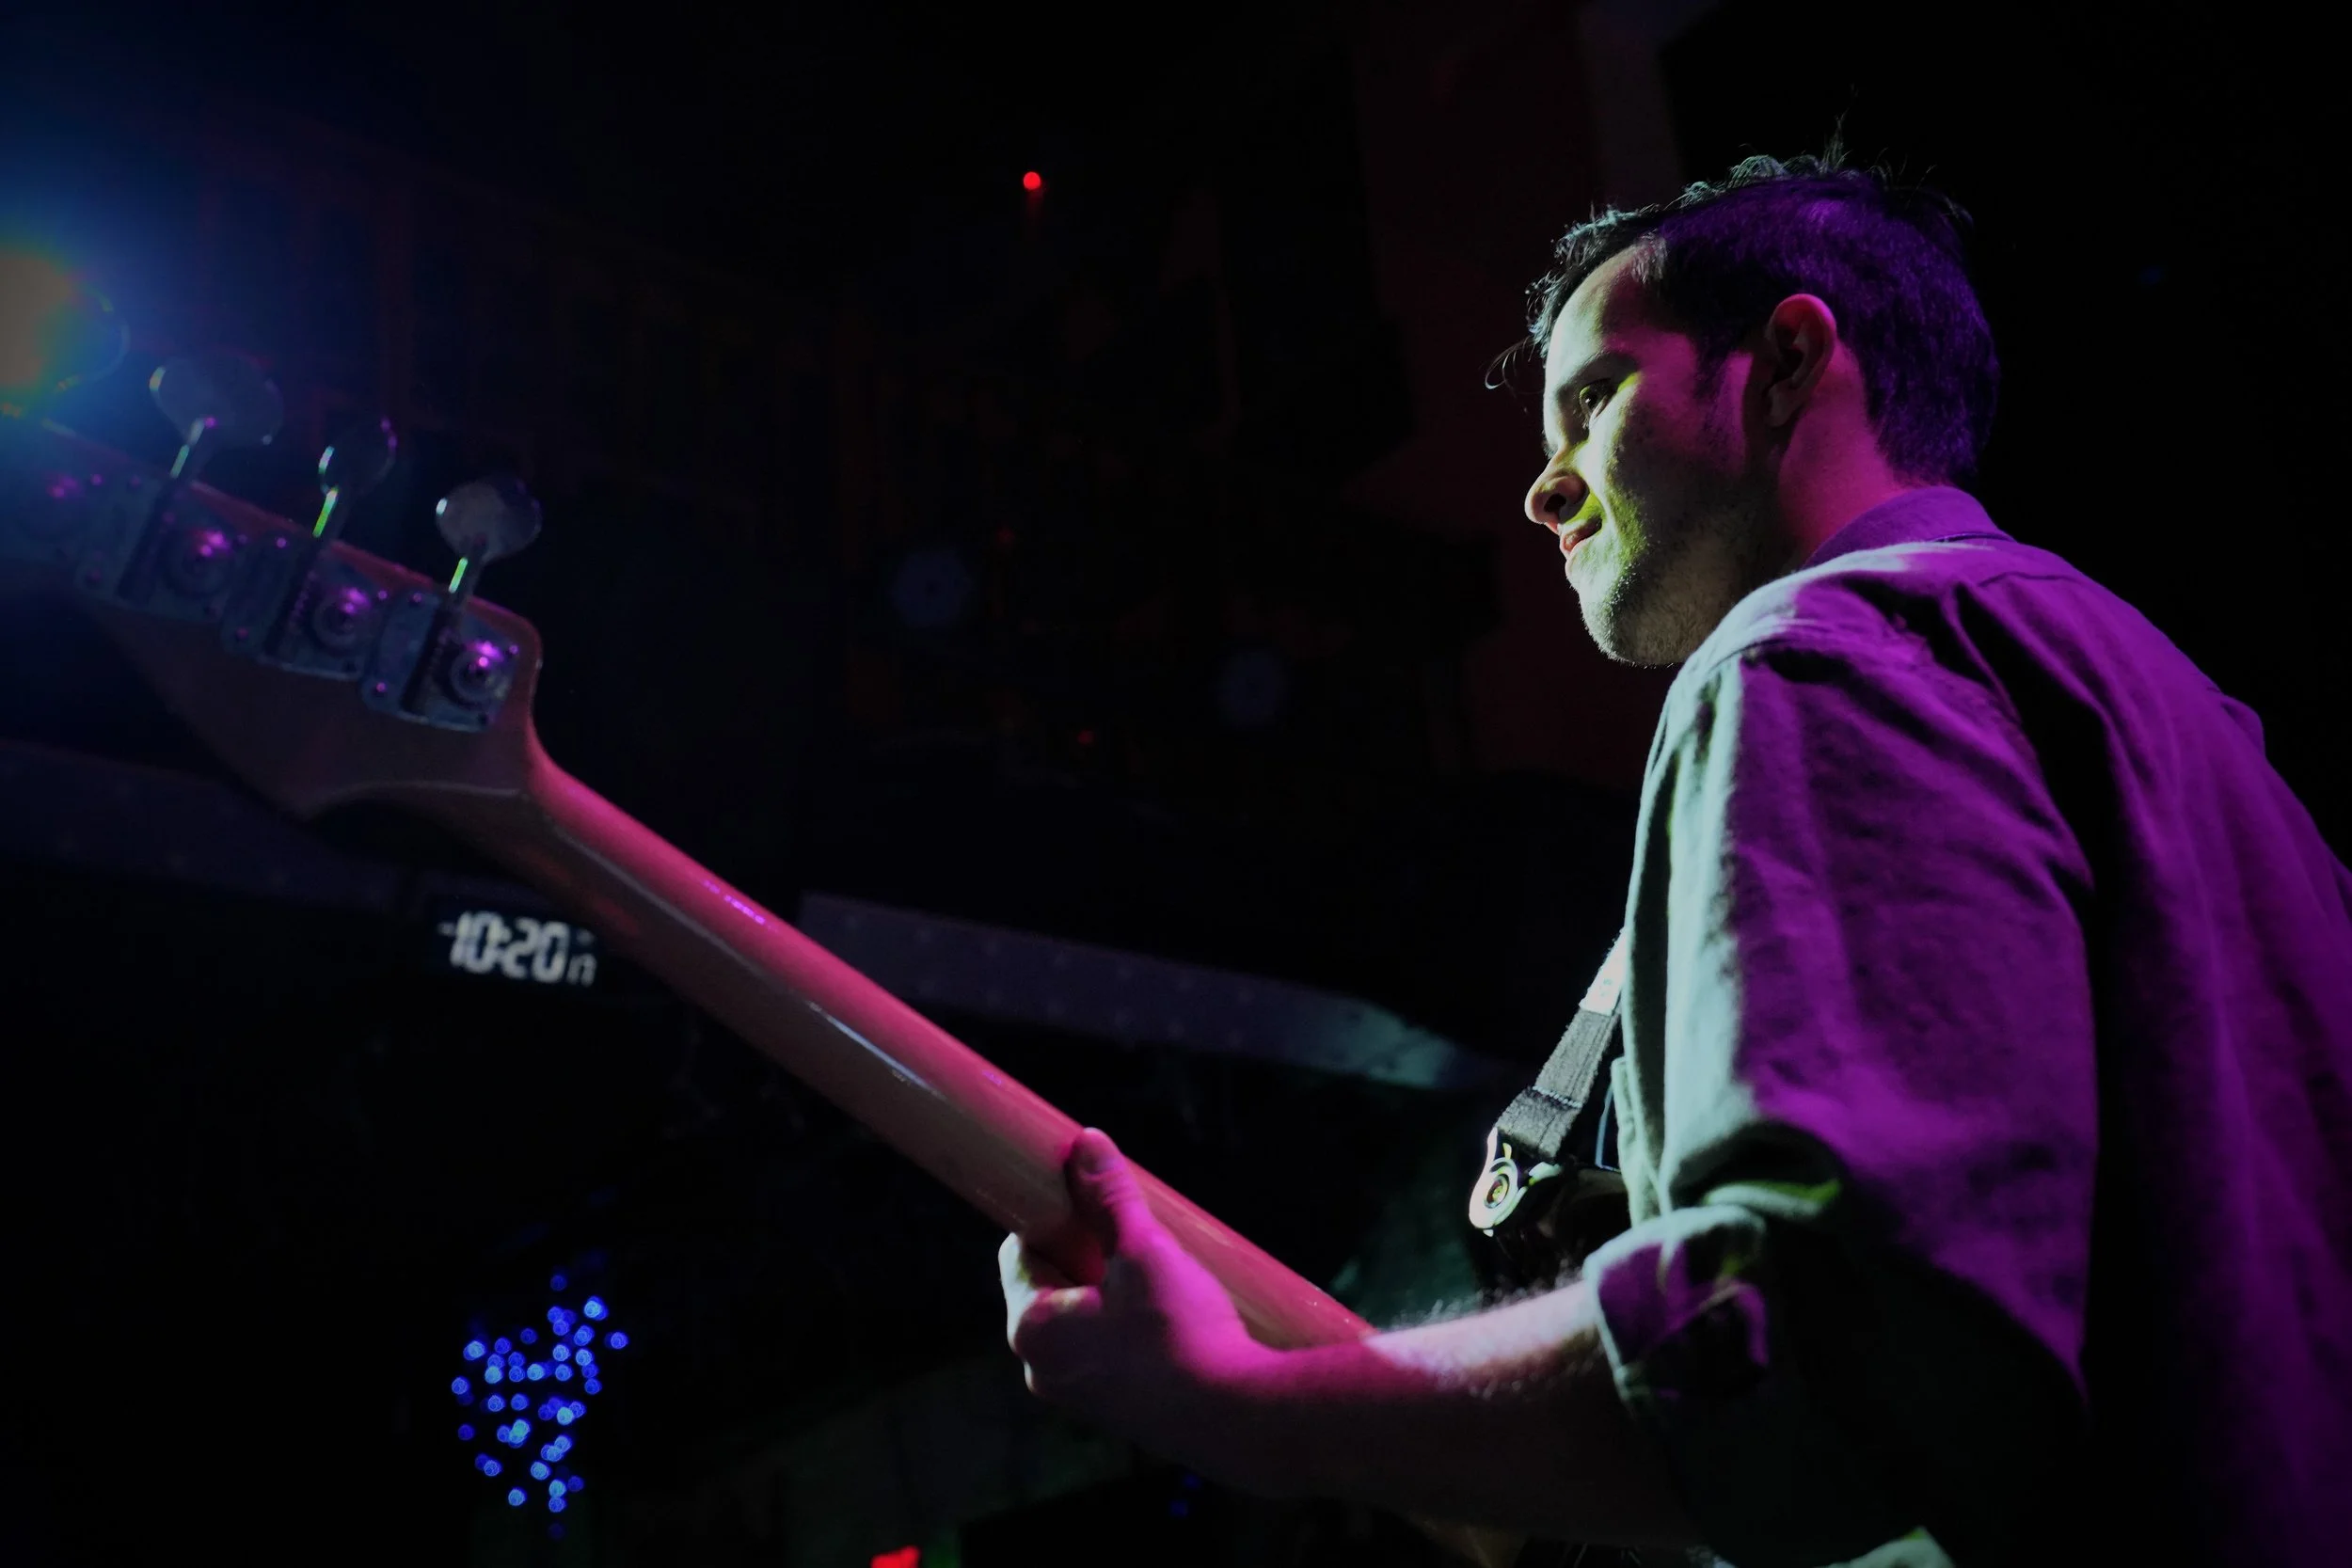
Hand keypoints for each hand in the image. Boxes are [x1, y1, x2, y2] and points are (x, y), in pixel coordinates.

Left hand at [999, 1127, 1285, 1487]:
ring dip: (1105, 1288)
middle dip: (1083, 1252)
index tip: (1086, 1199)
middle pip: (1047, 1284)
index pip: (1018, 1251)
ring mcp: (1074, 1395)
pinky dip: (1121, 1324)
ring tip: (1153, 1269)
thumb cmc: (1182, 1334)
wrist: (1238, 1416)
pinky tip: (1163, 1311)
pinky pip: (1100, 1349)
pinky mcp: (1110, 1409)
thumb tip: (1086, 1142)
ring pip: (1076, 1318)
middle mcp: (1040, 1368)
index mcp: (1031, 1328)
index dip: (1051, 1217)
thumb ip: (1110, 1196)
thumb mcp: (1145, 1250)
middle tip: (1128, 1232)